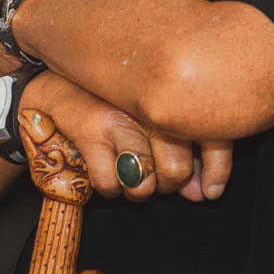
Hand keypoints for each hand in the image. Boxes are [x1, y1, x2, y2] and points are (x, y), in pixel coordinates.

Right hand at [22, 72, 232, 202]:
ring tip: (129, 171)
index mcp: (176, 92)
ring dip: (137, 189)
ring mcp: (121, 117)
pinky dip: (108, 186)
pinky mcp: (91, 131)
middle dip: (167, 185)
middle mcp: (152, 104)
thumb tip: (204, 192)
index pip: (213, 136)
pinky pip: (109, 185)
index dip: (217, 172)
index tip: (210, 191)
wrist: (56, 81)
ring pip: (143, 184)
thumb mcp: (155, 116)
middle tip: (155, 177)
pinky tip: (105, 167)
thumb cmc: (114, 99)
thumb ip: (186, 149)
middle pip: (176, 171)